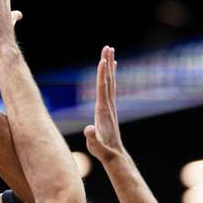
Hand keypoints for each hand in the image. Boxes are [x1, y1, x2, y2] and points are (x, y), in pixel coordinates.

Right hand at [84, 46, 124, 164]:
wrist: (114, 154)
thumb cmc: (102, 150)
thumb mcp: (95, 146)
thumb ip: (92, 138)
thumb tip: (88, 130)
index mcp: (103, 111)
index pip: (102, 89)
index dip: (102, 75)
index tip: (102, 60)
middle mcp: (108, 105)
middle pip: (108, 80)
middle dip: (107, 64)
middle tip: (108, 47)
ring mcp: (110, 106)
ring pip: (110, 82)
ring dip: (110, 66)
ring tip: (110, 51)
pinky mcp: (109, 108)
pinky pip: (110, 88)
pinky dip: (110, 76)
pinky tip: (111, 69)